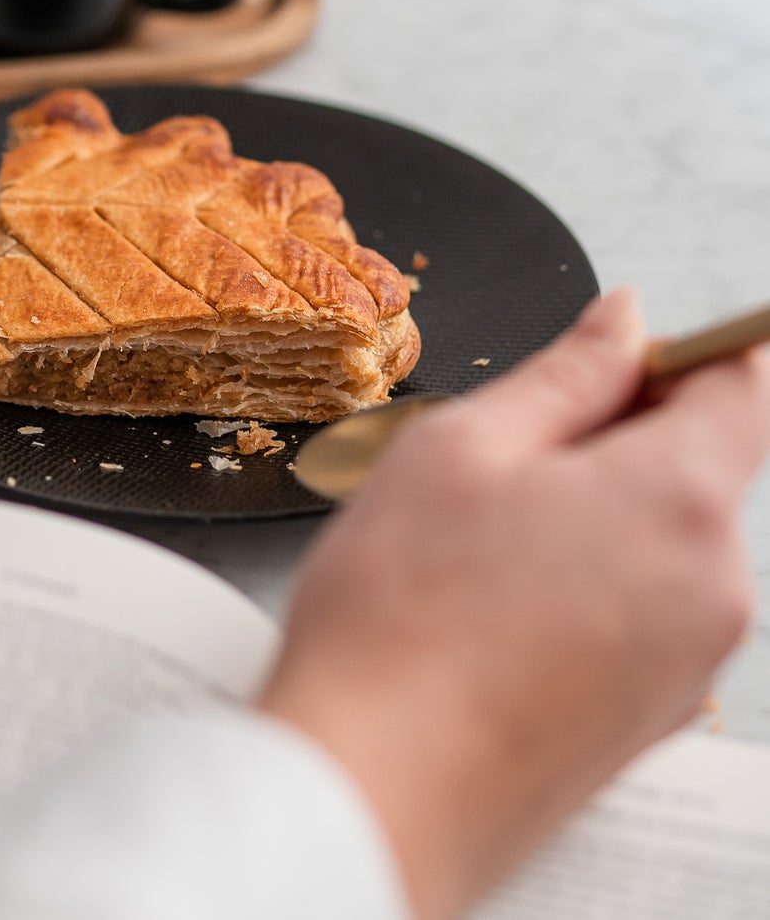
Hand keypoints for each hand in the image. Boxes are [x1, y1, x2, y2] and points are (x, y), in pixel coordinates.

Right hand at [259, 290, 769, 919]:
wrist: (375, 787)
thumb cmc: (401, 614)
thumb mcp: (465, 446)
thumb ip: (566, 373)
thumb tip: (623, 320)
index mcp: (681, 501)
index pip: (746, 384)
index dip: (687, 350)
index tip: (621, 350)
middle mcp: (715, 588)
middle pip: (701, 467)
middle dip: (618, 436)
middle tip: (502, 449)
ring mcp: (690, 664)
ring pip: (663, 541)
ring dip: (593, 512)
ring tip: (477, 538)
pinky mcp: (650, 717)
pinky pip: (643, 611)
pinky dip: (586, 581)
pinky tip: (489, 601)